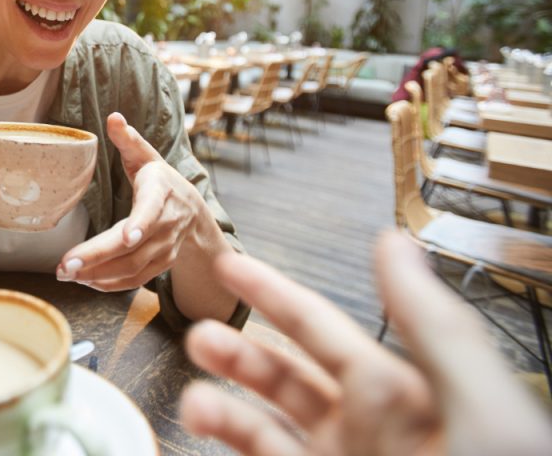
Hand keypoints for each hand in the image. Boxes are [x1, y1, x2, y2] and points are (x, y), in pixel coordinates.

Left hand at [56, 111, 203, 290]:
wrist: (193, 212)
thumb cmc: (161, 181)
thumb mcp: (147, 156)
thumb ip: (129, 140)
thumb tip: (113, 117)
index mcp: (161, 194)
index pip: (151, 211)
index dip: (140, 225)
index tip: (125, 237)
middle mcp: (166, 225)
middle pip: (132, 247)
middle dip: (98, 258)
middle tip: (65, 266)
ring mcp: (164, 248)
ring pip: (132, 268)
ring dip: (98, 274)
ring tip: (66, 274)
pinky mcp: (160, 265)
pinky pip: (135, 280)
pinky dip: (109, 284)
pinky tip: (85, 281)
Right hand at [180, 231, 551, 455]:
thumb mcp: (483, 414)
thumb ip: (433, 328)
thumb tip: (394, 244)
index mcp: (403, 399)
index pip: (325, 332)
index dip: (276, 295)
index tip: (232, 264)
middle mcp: (364, 436)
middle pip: (285, 379)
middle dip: (239, 351)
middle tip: (199, 333)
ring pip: (263, 432)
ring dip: (225, 409)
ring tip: (197, 400)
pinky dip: (228, 446)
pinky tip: (203, 432)